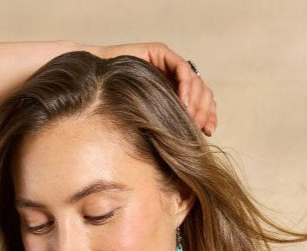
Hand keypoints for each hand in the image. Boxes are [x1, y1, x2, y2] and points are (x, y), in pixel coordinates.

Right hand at [98, 42, 217, 135]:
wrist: (98, 88)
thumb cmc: (120, 109)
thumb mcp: (153, 122)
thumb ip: (171, 125)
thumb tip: (194, 142)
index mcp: (175, 92)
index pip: (201, 101)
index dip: (209, 115)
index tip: (208, 132)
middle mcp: (175, 77)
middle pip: (202, 90)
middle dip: (204, 110)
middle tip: (198, 127)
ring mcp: (169, 64)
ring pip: (196, 80)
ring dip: (197, 101)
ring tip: (190, 118)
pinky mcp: (162, 53)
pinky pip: (183, 69)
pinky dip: (186, 86)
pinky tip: (183, 103)